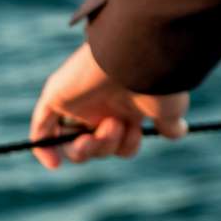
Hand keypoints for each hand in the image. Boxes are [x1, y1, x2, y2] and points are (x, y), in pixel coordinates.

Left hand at [27, 41, 189, 169]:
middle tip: (114, 126)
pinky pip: (42, 129)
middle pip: (94, 146)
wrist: (137, 55)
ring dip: (88, 148)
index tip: (134, 132)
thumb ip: (169, 123)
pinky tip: (54, 164)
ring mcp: (78, 100)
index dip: (126, 147)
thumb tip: (178, 131)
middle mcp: (101, 104)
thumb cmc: (156, 81)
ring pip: (72, 143)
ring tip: (101, 128)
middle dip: (105, 146)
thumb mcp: (169, 108)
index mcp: (126, 106)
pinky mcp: (57, 96)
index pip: (118, 142)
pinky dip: (45, 148)